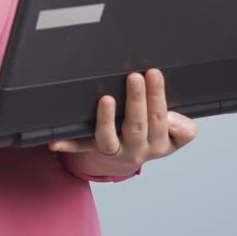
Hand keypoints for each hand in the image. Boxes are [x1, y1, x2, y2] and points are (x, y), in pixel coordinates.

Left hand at [46, 69, 197, 177]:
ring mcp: (113, 151)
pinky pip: (80, 147)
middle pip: (136, 126)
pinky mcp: (92, 150)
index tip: (154, 73)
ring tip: (106, 99)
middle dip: (137, 101)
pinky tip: (55, 141)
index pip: (161, 120)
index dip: (157, 97)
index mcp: (160, 143)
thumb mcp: (175, 136)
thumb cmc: (152, 136)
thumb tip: (176, 120)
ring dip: (107, 119)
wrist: (125, 162)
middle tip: (135, 76)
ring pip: (108, 139)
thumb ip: (181, 127)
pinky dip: (68, 144)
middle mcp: (137, 150)